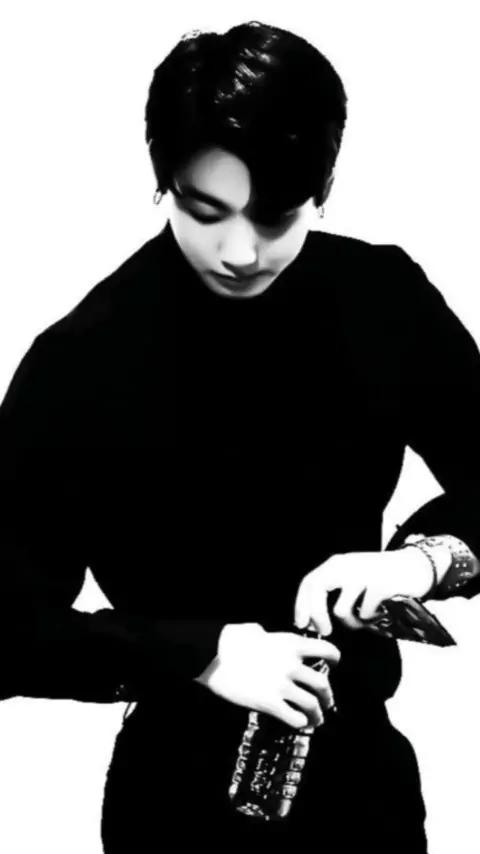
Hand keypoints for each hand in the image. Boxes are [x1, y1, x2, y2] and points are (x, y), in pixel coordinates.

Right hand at [194, 622, 340, 729]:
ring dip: (317, 714)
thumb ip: (270, 636)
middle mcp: (292, 665)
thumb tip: (265, 636)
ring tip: (316, 719)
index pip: (327, 650)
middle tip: (326, 701)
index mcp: (292, 644)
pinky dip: (301, 723)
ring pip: (312, 704)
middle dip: (328, 696)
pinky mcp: (270, 703)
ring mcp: (282, 685)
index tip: (333, 665)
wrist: (214, 656)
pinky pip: (294, 718)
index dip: (334, 659)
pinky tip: (300, 724)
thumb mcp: (257, 631)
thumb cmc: (232, 640)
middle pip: (322, 684)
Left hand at [294, 548, 436, 636]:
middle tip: (325, 631)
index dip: (302, 605)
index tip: (301, 625)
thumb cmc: (380, 579)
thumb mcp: (352, 579)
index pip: (310, 582)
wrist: (415, 567)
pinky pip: (365, 614)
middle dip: (317, 615)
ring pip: (342, 610)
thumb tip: (313, 623)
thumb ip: (334, 594)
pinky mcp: (380, 586)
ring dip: (353, 623)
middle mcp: (347, 565)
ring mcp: (363, 574)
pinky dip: (372, 619)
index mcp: (337, 564)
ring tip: (368, 618)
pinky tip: (383, 612)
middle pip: (318, 589)